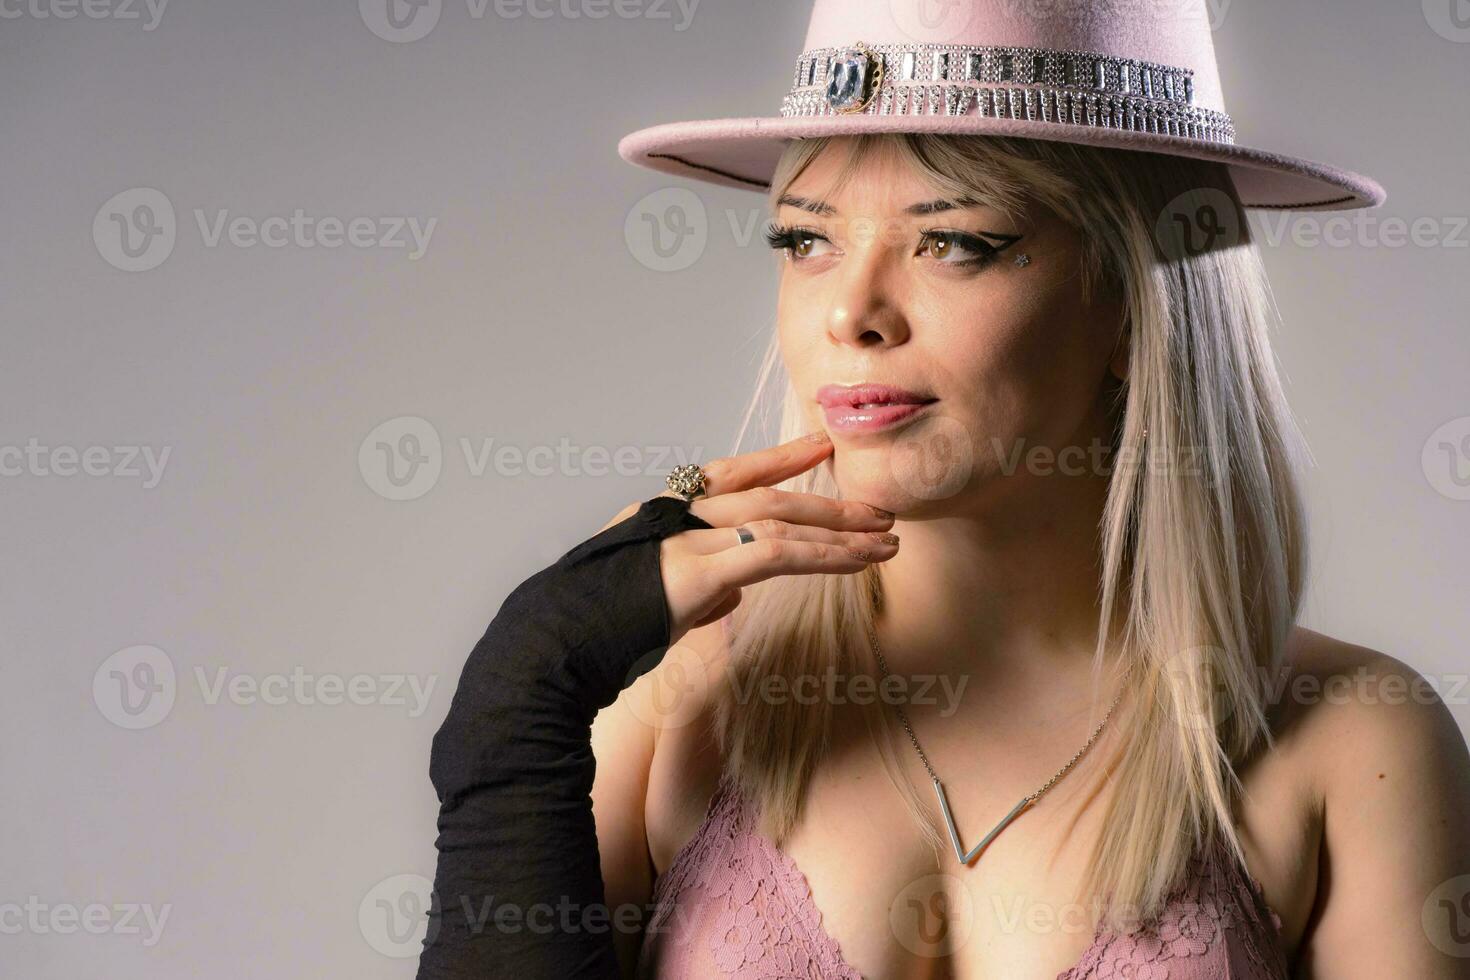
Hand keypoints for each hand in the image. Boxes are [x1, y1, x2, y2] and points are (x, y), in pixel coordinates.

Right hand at [604, 432, 899, 645]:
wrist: (556, 650)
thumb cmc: (600, 633)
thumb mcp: (658, 600)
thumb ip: (700, 586)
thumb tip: (735, 590)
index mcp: (662, 513)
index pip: (730, 474)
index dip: (778, 459)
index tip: (820, 446)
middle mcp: (674, 515)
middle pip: (765, 494)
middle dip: (827, 501)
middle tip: (879, 509)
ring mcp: (684, 539)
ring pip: (777, 519)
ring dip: (838, 530)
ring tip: (885, 540)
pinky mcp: (697, 571)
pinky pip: (775, 556)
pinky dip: (822, 557)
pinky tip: (856, 563)